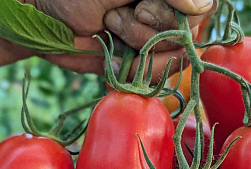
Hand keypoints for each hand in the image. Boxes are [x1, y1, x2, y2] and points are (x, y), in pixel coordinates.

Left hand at [24, 0, 216, 81]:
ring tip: (110, 29)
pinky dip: (132, 71)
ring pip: (173, 61)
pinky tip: (112, 56)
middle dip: (150, 32)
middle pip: (188, 37)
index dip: (174, 14)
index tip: (141, 5)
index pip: (202, 8)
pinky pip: (154, 79)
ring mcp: (153, 41)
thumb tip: (205, 6)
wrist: (45, 20)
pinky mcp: (140, 64)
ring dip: (138, 50)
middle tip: (115, 16)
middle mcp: (166, 13)